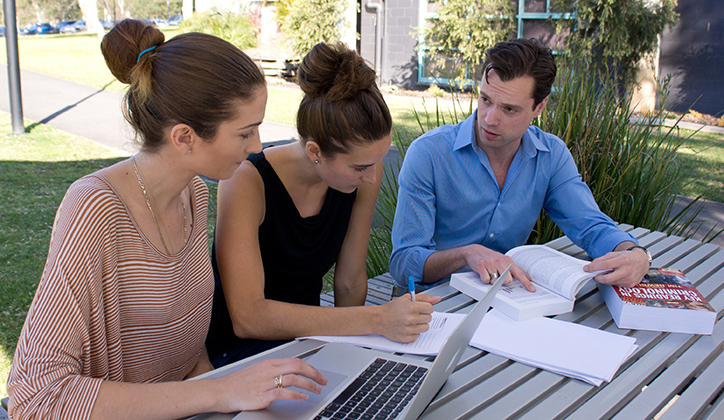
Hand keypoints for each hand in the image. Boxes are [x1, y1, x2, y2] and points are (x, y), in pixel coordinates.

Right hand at [212, 358, 327, 411]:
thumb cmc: (236, 383)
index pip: (295, 360)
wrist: (220, 391)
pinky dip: (296, 395)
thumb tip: (288, 374)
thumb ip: (272, 371)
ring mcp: (265, 382)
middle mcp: (268, 370)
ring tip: (316, 390)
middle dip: (314, 373)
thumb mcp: (256, 371)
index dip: (310, 367)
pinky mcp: (262, 395)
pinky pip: (284, 392)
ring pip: (294, 378)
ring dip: (309, 384)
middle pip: (298, 366)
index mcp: (268, 363)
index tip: (318, 374)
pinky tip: (302, 397)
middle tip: (323, 381)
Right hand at [377, 294, 440, 342]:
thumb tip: (437, 298)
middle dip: (423, 315)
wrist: (379, 319)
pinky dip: (414, 332)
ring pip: (426, 327)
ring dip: (420, 324)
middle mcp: (411, 319)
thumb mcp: (406, 298)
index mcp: (412, 307)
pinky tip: (407, 327)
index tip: (421, 308)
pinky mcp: (407, 338)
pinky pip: (418, 335)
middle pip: (429, 318)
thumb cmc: (392, 309)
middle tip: (414, 314)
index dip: (426, 307)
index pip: (431, 308)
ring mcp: (409, 329)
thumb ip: (423, 298)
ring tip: (411, 321)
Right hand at [463, 245, 534, 291]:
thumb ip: (515, 270)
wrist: (475, 251)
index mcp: (507, 261)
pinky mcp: (482, 266)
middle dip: (502, 282)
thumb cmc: (490, 257)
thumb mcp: (504, 261)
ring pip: (496, 281)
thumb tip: (527, 277)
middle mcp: (500, 261)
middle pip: (507, 280)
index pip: (519, 273)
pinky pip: (486, 280)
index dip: (526, 282)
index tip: (532, 289)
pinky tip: (484, 273)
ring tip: (490, 274)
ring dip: (492, 281)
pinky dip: (485, 280)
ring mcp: (491, 263)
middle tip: (498, 277)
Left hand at [584, 248, 648, 287]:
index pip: (604, 265)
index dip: (593, 267)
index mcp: (623, 260)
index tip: (587, 268)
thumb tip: (592, 265)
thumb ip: (602, 259)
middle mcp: (627, 270)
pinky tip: (614, 276)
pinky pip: (616, 284)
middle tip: (594, 275)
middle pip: (607, 279)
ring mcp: (629, 279)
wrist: (642, 262)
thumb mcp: (614, 254)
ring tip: (607, 273)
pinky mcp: (630, 284)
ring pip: (610, 282)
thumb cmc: (628, 257)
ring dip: (605, 279)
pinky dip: (612, 281)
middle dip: (597, 278)